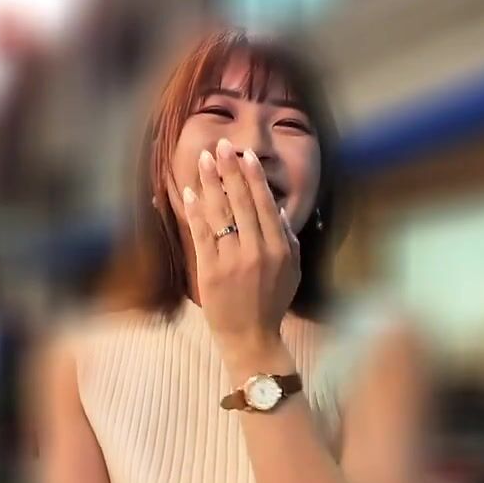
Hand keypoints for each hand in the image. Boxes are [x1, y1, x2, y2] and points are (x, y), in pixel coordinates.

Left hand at [183, 138, 300, 360]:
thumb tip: (278, 209)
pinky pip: (202, 234)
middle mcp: (257, 250)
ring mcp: (232, 260)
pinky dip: (196, 211)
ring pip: (221, 213)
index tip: (245, 156)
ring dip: (211, 182)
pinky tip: (191, 191)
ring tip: (203, 159)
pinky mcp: (210, 271)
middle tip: (221, 146)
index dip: (254, 178)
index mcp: (279, 248)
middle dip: (230, 170)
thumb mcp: (292, 271)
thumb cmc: (272, 302)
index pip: (265, 204)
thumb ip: (288, 239)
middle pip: (242, 202)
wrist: (251, 336)